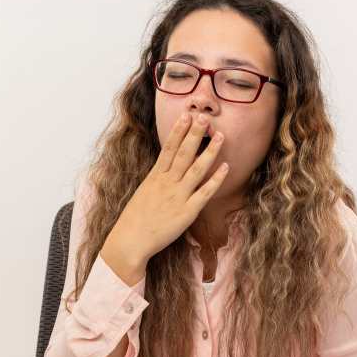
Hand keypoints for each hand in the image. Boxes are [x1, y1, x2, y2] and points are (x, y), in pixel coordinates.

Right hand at [101, 113, 227, 283]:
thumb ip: (157, 180)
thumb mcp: (144, 192)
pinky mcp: (187, 211)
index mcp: (155, 177)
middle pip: (183, 153)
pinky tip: (226, 167)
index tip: (186, 115)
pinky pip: (204, 192)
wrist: (130, 241)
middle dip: (195, 134)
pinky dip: (215, 179)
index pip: (168, 148)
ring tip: (220, 136)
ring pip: (196, 168)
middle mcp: (167, 183)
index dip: (178, 131)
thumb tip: (167, 168)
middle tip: (205, 117)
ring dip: (209, 151)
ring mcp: (177, 196)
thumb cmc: (135, 219)